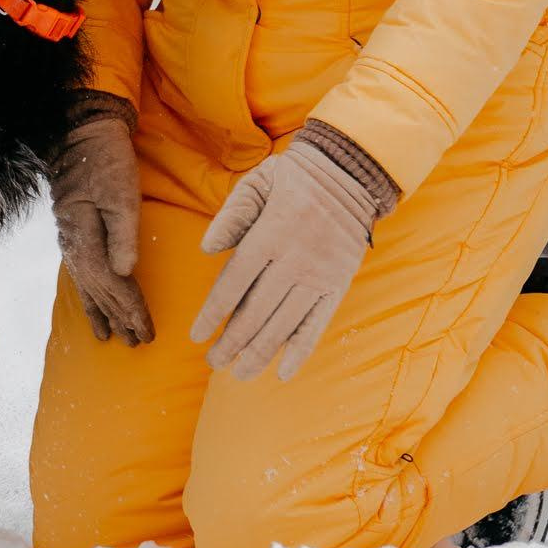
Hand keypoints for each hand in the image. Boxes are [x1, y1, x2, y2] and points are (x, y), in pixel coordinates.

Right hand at [50, 92, 151, 346]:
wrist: (81, 135)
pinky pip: (80, 273)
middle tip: (138, 343)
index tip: (147, 332)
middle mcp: (74, 245)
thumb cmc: (106, 162)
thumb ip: (123, 235)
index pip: (110, 284)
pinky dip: (88, 293)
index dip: (130, 309)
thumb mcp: (120, 194)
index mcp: (85, 238)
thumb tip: (125, 273)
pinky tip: (91, 303)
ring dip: (101, 311)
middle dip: (119, 317)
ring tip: (108, 338)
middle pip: (99, 291)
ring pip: (87, 285)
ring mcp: (71, 239)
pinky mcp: (74, 232)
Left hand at [189, 132, 385, 380]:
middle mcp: (295, 260)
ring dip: (260, 353)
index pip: (234, 283)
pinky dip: (300, 351)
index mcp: (270, 235)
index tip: (197, 336)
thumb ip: (231, 215)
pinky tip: (283, 373)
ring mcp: (319, 276)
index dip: (213, 314)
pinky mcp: (338, 285)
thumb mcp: (257, 182)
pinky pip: (318, 325)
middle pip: (257, 312)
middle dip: (232, 342)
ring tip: (239, 373)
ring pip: (285, 325)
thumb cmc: (294, 177)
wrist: (350, 173)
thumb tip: (206, 249)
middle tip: (213, 362)